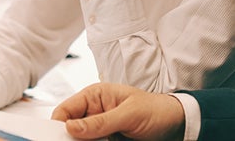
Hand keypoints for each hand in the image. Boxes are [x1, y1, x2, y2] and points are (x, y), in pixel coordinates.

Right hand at [51, 83, 185, 140]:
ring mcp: (99, 130)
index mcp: (94, 96)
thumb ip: (101, 121)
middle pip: (70, 129)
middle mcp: (93, 113)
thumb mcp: (129, 114)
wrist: (176, 125)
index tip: (59, 137)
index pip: (65, 110)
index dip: (58, 124)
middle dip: (70, 138)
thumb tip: (72, 127)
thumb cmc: (155, 110)